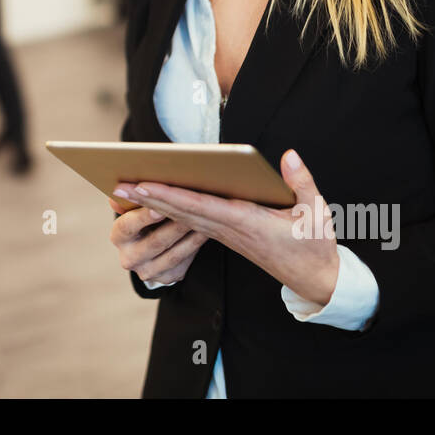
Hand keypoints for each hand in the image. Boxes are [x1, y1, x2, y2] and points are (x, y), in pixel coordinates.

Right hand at [108, 195, 207, 285]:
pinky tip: (206, 233)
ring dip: (190, 236)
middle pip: (155, 242)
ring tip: (204, 220)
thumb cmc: (145, 217)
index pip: (128, 226)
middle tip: (191, 210)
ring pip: (173, 254)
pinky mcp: (166, 278)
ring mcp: (147, 271)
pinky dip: (195, 247)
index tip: (158, 206)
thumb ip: (130, 198)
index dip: (143, 217)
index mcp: (118, 236)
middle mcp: (129, 258)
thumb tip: (119, 188)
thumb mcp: (135, 206)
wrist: (153, 244)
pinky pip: (184, 263)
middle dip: (175, 225)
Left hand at [114, 149, 340, 306]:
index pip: (201, 206)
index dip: (171, 196)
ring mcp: (226, 235)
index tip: (145, 185)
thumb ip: (302, 182)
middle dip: (149, 198)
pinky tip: (155, 201)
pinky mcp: (228, 236)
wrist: (316, 280)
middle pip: (182, 212)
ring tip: (127, 189)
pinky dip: (171, 211)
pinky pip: (193, 222)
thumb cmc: (314, 245)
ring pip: (184, 217)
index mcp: (248, 223)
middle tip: (118, 185)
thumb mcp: (316, 213)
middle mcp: (230, 230)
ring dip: (155, 204)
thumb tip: (289, 155)